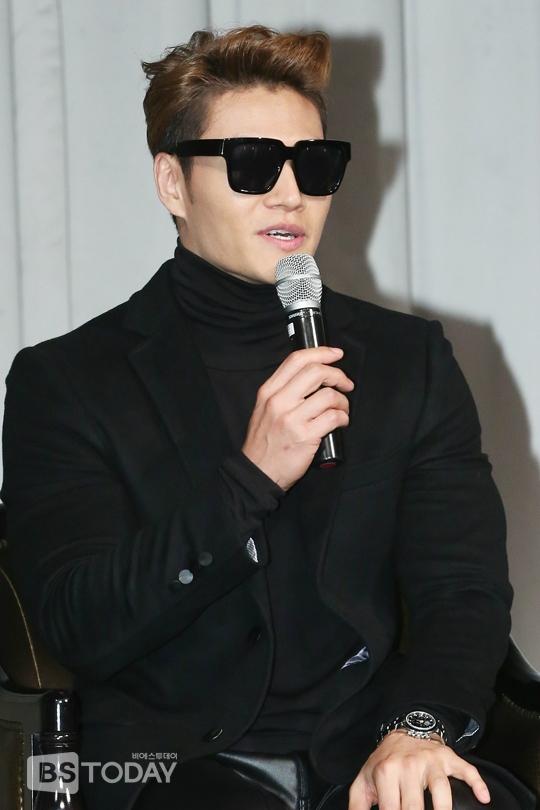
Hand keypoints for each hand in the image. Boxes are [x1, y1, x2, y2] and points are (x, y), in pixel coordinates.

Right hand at [242, 346, 353, 490]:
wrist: (257, 472)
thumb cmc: (264, 442)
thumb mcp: (264, 409)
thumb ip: (283, 391)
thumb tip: (313, 375)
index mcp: (268, 391)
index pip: (296, 360)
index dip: (321, 352)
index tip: (336, 354)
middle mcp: (278, 401)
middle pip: (315, 372)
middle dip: (338, 375)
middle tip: (346, 384)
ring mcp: (291, 419)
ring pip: (329, 395)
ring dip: (343, 401)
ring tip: (342, 409)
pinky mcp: (305, 436)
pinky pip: (333, 417)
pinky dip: (343, 418)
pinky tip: (341, 422)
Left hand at [348, 730, 490, 809]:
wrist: (403, 729)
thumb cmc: (384, 762)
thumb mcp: (365, 780)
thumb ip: (357, 805)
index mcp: (386, 773)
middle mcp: (409, 766)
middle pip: (416, 808)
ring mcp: (431, 762)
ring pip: (442, 792)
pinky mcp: (449, 759)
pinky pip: (466, 771)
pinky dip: (477, 784)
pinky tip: (483, 798)